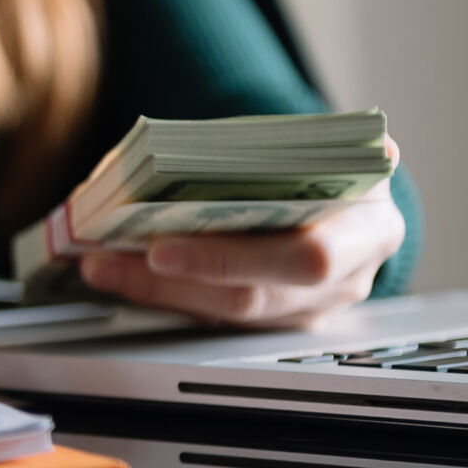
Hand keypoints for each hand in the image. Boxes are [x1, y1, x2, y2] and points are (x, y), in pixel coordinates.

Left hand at [77, 162, 406, 328]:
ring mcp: (313, 308)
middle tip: (111, 258)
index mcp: (368, 224)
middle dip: (171, 280)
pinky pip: (215, 316)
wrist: (356, 192)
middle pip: (251, 296)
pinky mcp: (278, 322)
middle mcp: (347, 277)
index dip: (228, 257)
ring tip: (99, 262)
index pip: (304, 257)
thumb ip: (259, 150)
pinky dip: (163, 293)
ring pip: (225, 315)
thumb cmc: (331, 162)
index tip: (161, 246)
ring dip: (153, 291)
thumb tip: (145, 160)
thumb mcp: (315, 145)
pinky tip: (120, 272)